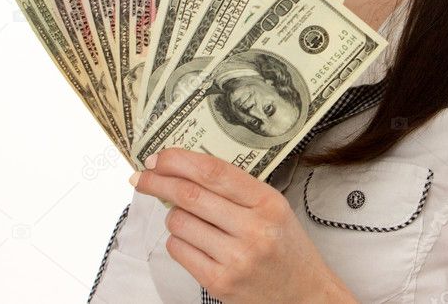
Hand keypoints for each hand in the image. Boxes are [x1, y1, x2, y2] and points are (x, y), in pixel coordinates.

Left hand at [131, 148, 357, 303]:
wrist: (304, 293)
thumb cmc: (285, 246)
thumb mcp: (273, 208)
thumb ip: (235, 190)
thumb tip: (183, 171)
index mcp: (268, 203)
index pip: (214, 172)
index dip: (180, 160)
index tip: (159, 157)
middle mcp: (254, 229)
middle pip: (190, 195)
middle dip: (158, 182)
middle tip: (143, 176)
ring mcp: (236, 259)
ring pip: (179, 223)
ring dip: (174, 216)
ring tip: (189, 220)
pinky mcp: (220, 283)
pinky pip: (178, 250)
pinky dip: (177, 241)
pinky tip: (193, 241)